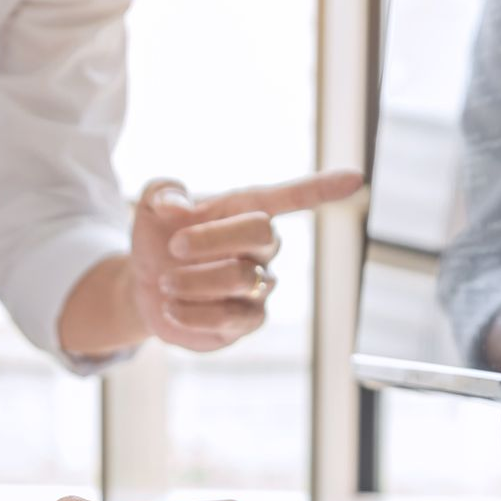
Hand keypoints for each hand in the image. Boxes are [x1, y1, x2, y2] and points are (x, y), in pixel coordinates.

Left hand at [131, 170, 361, 351]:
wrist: (145, 287)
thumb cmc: (159, 237)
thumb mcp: (151, 204)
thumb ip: (163, 192)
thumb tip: (177, 207)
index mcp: (246, 210)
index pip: (291, 197)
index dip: (322, 189)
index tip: (355, 179)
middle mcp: (262, 248)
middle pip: (263, 233)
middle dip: (213, 239)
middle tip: (172, 247)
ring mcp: (260, 285)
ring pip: (242, 278)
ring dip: (194, 279)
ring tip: (165, 282)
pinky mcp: (248, 321)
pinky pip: (232, 316)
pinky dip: (193, 312)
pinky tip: (171, 308)